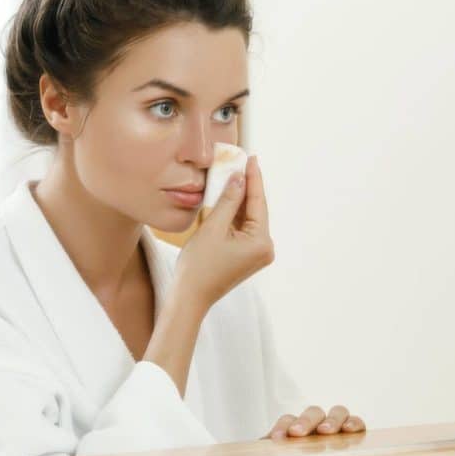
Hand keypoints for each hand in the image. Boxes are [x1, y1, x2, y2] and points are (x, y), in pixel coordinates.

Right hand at [175, 156, 274, 310]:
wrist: (189, 298)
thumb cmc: (198, 266)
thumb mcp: (213, 228)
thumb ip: (228, 201)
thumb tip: (239, 178)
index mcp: (261, 242)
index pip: (258, 202)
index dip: (254, 178)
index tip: (252, 157)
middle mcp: (265, 248)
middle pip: (255, 209)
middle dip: (247, 186)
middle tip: (242, 161)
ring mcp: (257, 253)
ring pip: (248, 218)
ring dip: (239, 198)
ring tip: (234, 173)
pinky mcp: (247, 255)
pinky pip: (242, 228)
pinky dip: (234, 213)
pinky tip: (228, 195)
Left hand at [266, 406, 366, 439]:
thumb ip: (274, 452)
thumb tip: (263, 448)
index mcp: (296, 432)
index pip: (289, 420)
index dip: (283, 426)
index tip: (278, 439)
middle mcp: (317, 427)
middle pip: (313, 412)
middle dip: (306, 420)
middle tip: (298, 432)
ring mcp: (336, 428)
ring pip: (337, 412)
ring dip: (331, 420)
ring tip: (325, 431)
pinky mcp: (354, 435)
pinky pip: (357, 423)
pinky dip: (354, 422)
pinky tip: (349, 428)